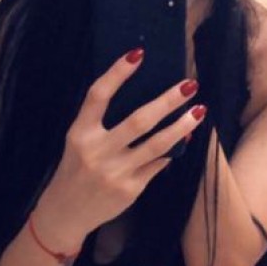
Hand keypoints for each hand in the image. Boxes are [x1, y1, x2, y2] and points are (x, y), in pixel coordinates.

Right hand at [42, 50, 206, 236]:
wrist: (67, 212)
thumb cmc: (77, 169)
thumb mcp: (80, 142)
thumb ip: (103, 123)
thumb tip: (148, 101)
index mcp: (80, 133)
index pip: (98, 96)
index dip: (117, 73)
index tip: (138, 53)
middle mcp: (97, 151)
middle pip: (139, 121)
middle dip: (168, 101)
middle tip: (190, 85)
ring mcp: (115, 172)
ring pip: (157, 145)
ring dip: (182, 127)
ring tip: (199, 111)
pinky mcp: (129, 189)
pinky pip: (157, 164)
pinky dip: (172, 150)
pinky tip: (184, 138)